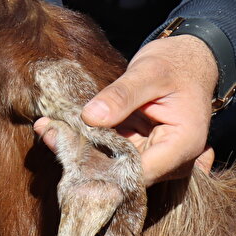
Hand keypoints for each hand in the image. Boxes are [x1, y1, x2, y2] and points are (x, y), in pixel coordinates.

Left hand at [41, 34, 220, 185]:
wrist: (187, 60)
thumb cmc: (175, 64)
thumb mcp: (149, 72)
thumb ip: (122, 95)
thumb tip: (91, 117)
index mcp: (183, 146)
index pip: (139, 174)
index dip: (105, 170)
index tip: (70, 150)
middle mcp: (170, 162)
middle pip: (122, 175)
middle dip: (85, 160)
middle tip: (49, 134)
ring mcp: (152, 159)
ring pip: (110, 168)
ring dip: (80, 152)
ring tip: (48, 129)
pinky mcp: (135, 153)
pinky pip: (108, 155)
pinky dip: (85, 144)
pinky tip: (56, 129)